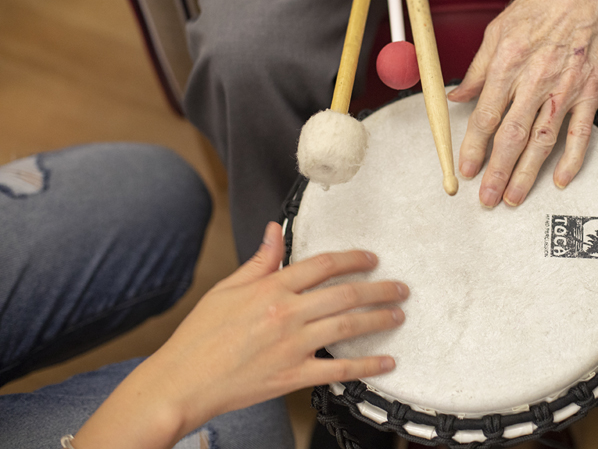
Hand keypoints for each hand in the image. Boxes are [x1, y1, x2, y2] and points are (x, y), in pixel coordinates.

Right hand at [73, 223, 407, 447]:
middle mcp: (286, 313)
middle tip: (400, 287)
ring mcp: (292, 346)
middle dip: (379, 288)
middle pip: (344, 294)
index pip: (322, 265)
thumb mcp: (226, 289)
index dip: (353, 259)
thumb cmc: (199, 338)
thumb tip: (274, 230)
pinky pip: (339, 371)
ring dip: (378, 319)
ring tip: (398, 315)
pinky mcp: (293, 376)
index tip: (371, 258)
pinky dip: (367, 367)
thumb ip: (259, 261)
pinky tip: (386, 362)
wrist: (182, 382)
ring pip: (348, 327)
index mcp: (270, 288)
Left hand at [447, 0, 597, 207]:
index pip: (486, 115)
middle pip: (512, 136)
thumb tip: (456, 97)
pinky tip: (560, 180)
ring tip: (514, 197)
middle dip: (497, 171)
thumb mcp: (498, 31)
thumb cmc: (540, 8)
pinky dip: (572, 159)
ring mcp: (566, 88)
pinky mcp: (590, 92)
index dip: (473, 147)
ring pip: (543, 140)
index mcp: (508, 63)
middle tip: (486, 199)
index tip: (464, 170)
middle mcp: (536, 79)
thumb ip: (478, 70)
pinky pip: (581, 132)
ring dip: (528, 173)